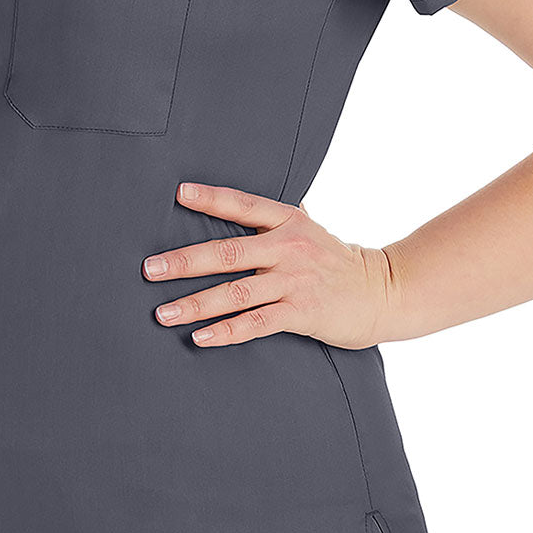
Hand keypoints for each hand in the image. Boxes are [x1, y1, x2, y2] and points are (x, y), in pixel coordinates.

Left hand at [144, 181, 396, 350]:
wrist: (382, 292)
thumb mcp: (309, 228)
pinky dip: (225, 331)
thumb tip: (237, 201)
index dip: (210, 198)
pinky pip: (256, 323)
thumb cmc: (336, 260)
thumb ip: (276, 218)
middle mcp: (288, 247)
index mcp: (288, 220)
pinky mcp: (301, 312)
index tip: (178, 194)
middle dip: (185, 261)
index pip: (243, 204)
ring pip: (235, 293)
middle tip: (150, 270)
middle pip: (228, 252)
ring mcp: (294, 281)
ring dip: (195, 304)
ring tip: (163, 312)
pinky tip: (200, 338)